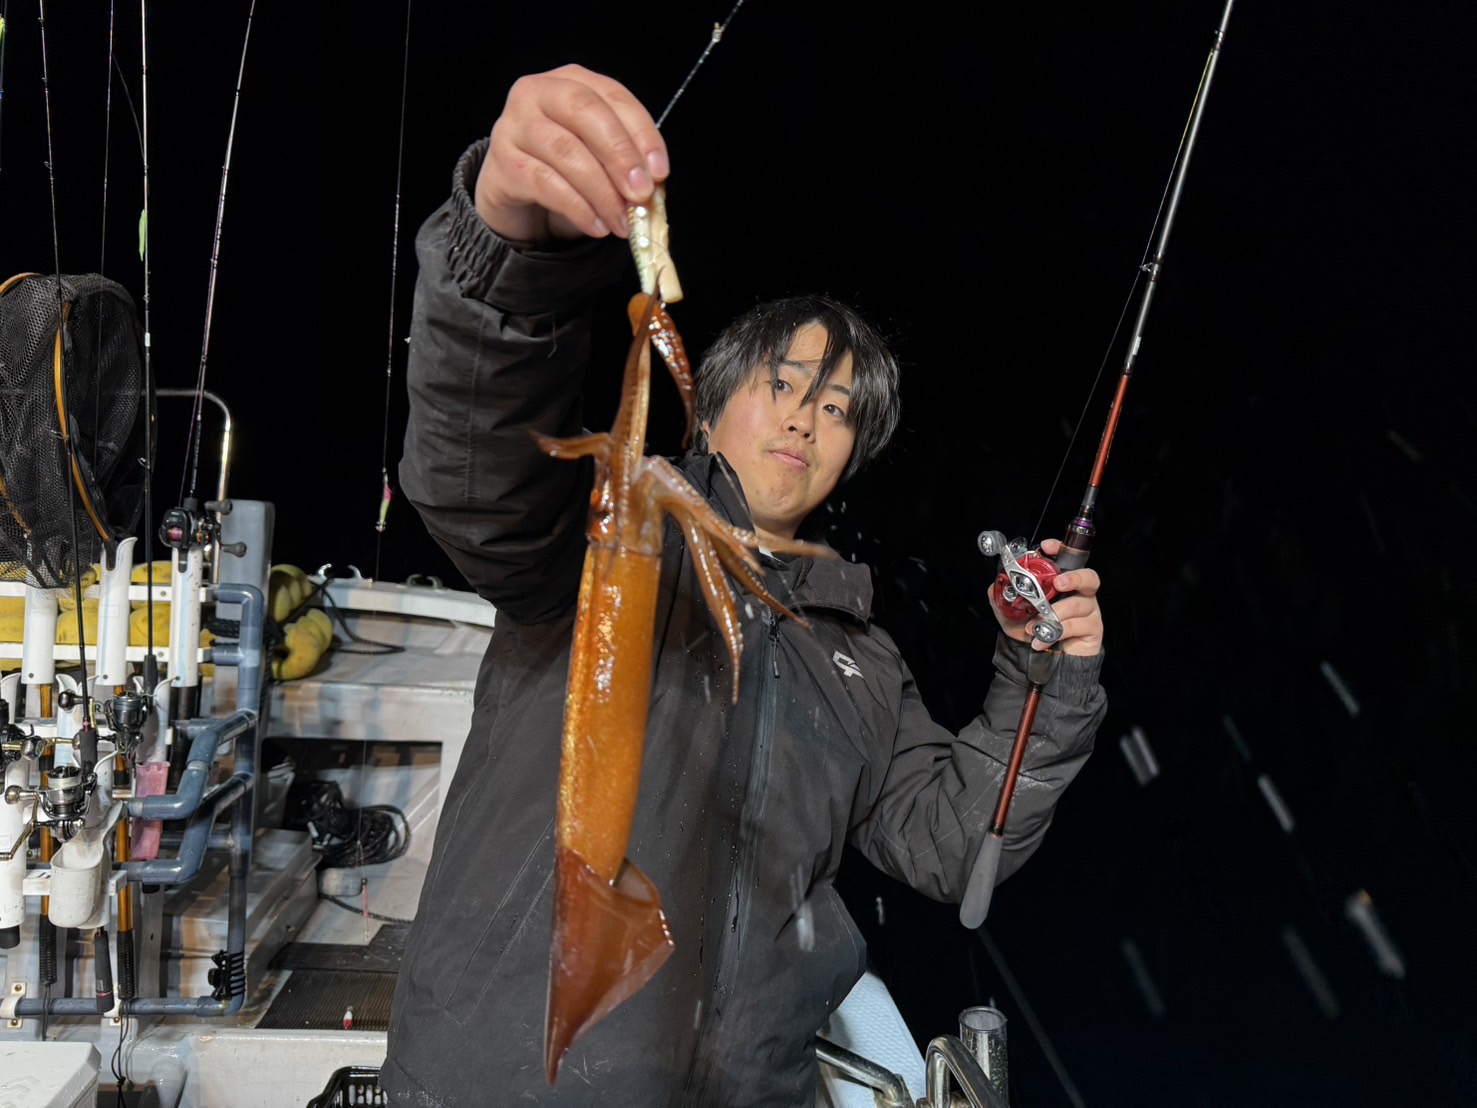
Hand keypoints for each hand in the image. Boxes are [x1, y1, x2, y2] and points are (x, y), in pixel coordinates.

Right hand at [477, 64, 668, 242]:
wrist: (512, 189)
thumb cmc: (562, 165)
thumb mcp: (598, 154)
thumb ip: (624, 160)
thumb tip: (651, 187)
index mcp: (571, 80)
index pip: (612, 96)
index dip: (641, 133)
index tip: (660, 171)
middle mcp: (537, 92)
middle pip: (585, 112)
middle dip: (620, 156)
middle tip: (641, 195)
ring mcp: (514, 125)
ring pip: (565, 152)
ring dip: (601, 193)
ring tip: (622, 222)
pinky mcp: (502, 162)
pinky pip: (545, 184)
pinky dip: (577, 208)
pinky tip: (597, 225)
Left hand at [991, 538, 1104, 656]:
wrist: (1037, 661)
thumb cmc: (1030, 631)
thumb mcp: (1010, 612)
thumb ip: (1004, 595)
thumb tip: (999, 583)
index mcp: (1061, 583)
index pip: (1068, 560)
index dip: (1060, 550)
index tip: (1047, 548)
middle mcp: (1079, 594)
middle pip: (1089, 577)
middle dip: (1074, 578)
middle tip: (1058, 583)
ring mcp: (1088, 612)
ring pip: (1079, 604)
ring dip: (1054, 614)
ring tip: (1034, 627)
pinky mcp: (1092, 630)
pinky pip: (1077, 626)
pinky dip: (1056, 633)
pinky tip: (1041, 641)